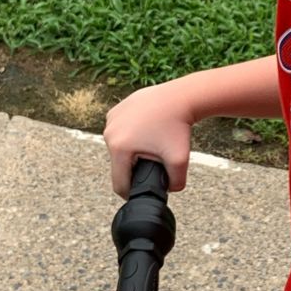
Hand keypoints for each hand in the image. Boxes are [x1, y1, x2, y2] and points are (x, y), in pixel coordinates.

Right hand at [105, 80, 194, 196]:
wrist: (180, 97)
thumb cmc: (178, 126)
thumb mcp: (180, 160)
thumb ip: (175, 184)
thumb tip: (168, 190)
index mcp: (119, 147)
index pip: (120, 184)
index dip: (132, 192)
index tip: (144, 188)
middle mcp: (110, 133)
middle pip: (119, 164)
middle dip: (135, 167)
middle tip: (154, 159)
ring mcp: (111, 120)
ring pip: (118, 147)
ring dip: (132, 151)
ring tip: (151, 144)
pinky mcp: (116, 110)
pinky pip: (120, 131)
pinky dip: (131, 134)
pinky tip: (146, 131)